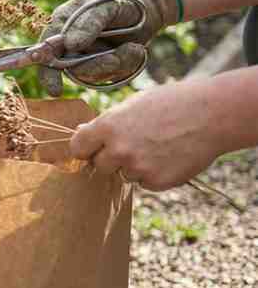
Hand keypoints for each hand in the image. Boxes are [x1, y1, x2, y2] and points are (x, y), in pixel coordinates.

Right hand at [38, 0, 178, 95]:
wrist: (151, 0)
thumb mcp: (106, 6)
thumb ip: (88, 23)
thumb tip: (70, 45)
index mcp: (62, 25)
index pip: (45, 52)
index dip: (46, 73)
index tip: (55, 90)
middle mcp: (71, 42)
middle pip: (73, 68)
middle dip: (96, 66)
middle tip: (115, 59)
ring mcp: (88, 55)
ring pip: (95, 73)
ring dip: (117, 63)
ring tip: (134, 47)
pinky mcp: (105, 63)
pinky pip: (112, 75)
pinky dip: (128, 65)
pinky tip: (136, 49)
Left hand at [68, 82, 220, 190]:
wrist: (210, 115)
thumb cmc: (170, 103)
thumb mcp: (131, 105)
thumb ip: (106, 123)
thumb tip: (81, 132)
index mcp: (107, 126)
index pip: (78, 148)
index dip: (84, 148)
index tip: (89, 149)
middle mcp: (118, 150)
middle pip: (99, 166)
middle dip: (110, 158)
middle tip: (132, 145)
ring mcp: (137, 168)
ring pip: (124, 175)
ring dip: (134, 166)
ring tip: (157, 146)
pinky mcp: (156, 182)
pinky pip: (145, 183)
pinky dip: (154, 174)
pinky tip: (168, 156)